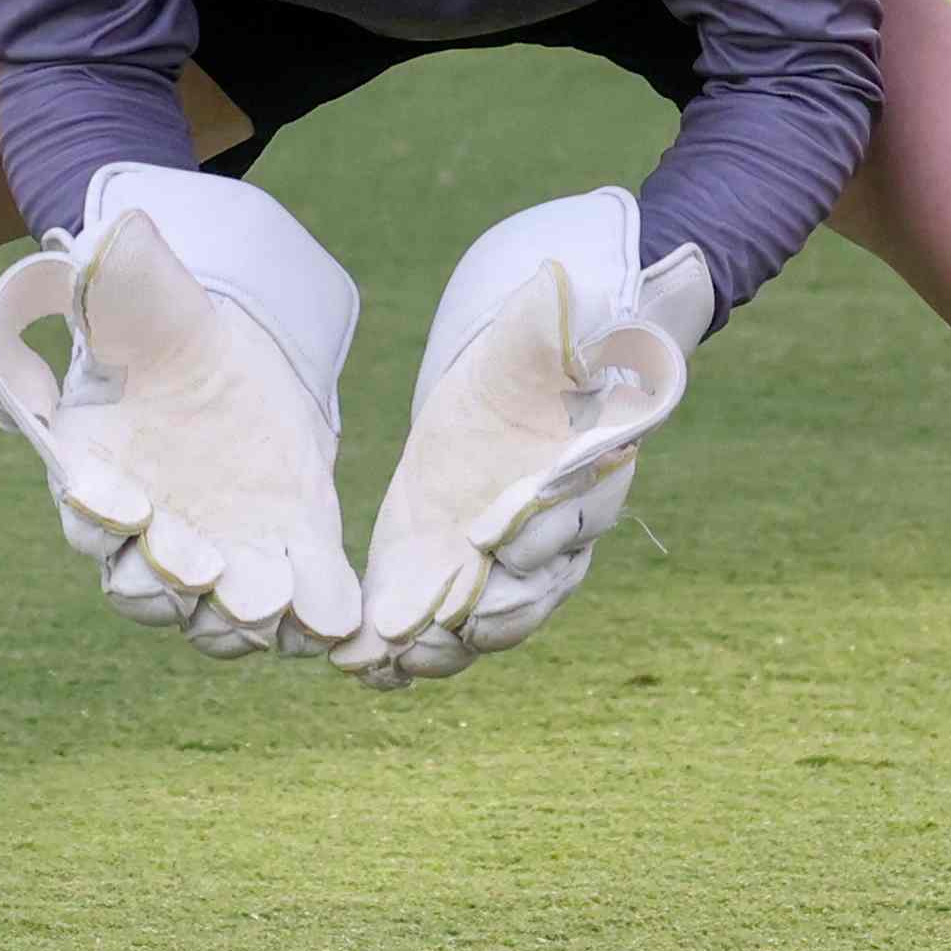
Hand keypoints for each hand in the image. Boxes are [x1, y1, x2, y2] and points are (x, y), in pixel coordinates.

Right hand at [0, 165, 367, 660]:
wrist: (234, 352)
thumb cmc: (168, 325)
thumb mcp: (144, 295)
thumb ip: (120, 279)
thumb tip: (106, 236)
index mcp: (96, 473)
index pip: (89, 510)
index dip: (102, 513)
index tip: (127, 507)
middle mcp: (148, 533)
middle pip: (146, 582)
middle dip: (175, 581)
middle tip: (207, 575)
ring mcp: (220, 555)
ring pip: (215, 612)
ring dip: (240, 617)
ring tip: (272, 607)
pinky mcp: (290, 553)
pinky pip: (300, 596)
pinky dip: (316, 615)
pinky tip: (339, 623)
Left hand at [350, 189, 709, 684]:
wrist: (509, 388)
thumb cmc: (535, 354)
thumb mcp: (540, 329)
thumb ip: (551, 322)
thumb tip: (556, 281)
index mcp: (586, 475)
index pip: (572, 511)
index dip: (538, 526)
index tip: (495, 537)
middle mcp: (557, 536)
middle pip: (536, 588)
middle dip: (492, 610)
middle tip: (448, 626)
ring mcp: (506, 568)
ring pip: (490, 621)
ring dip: (443, 648)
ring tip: (394, 663)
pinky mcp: (456, 576)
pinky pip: (444, 626)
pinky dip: (407, 654)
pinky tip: (365, 669)